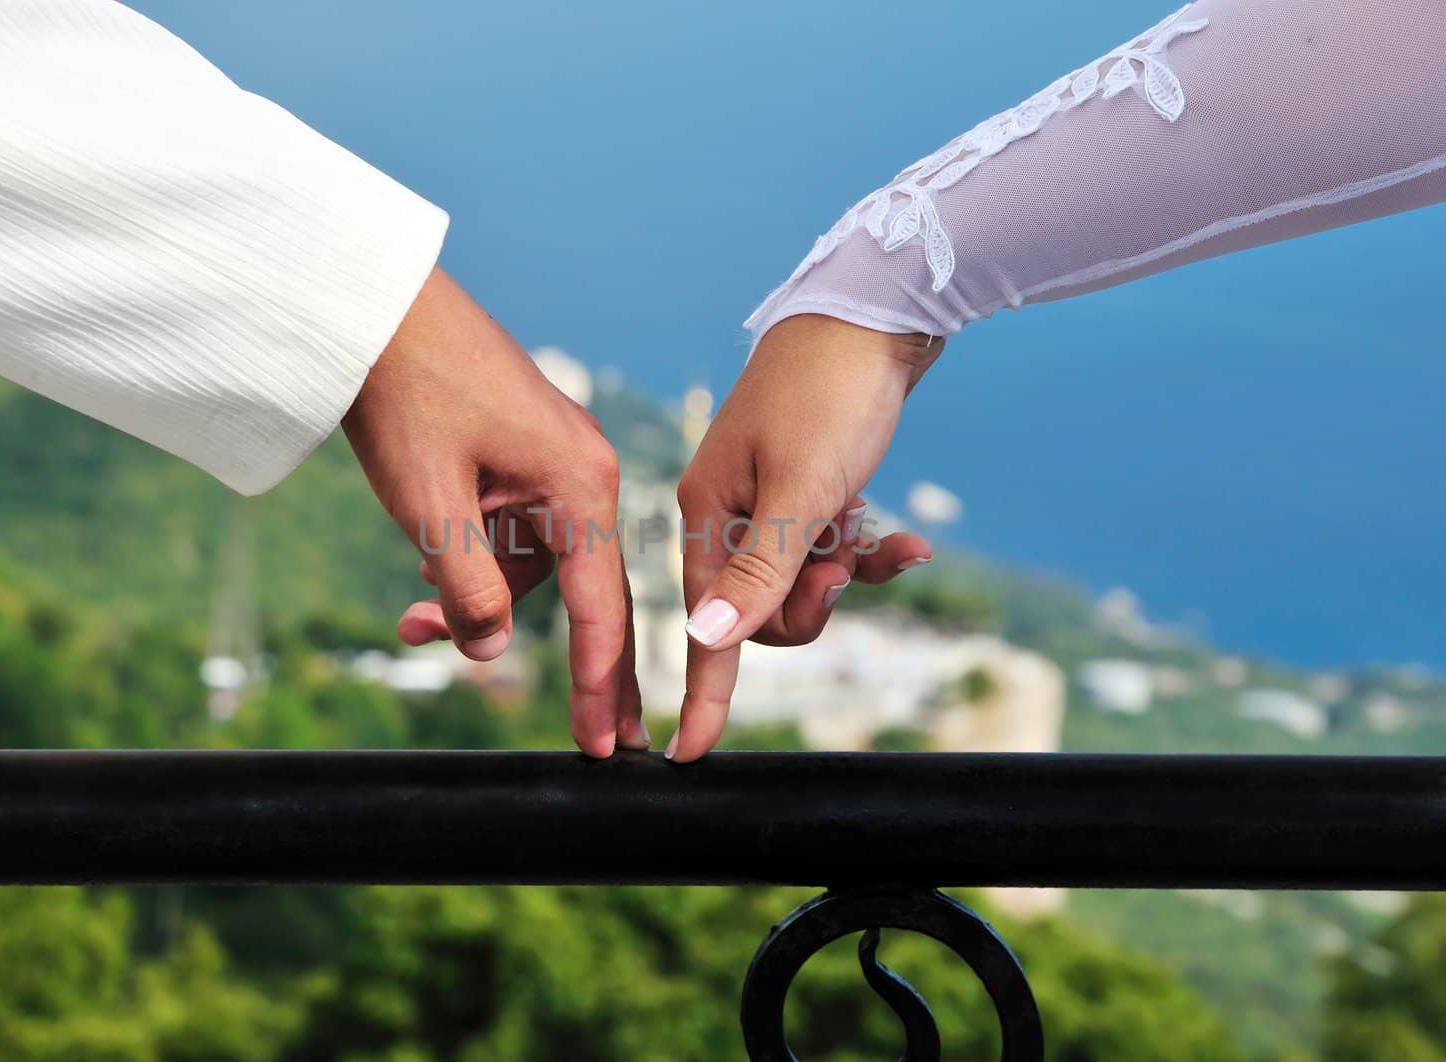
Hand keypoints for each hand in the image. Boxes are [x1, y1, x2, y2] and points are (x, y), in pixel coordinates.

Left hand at [342, 267, 641, 757]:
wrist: (376, 307)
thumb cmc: (407, 394)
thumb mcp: (430, 508)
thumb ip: (469, 589)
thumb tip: (486, 650)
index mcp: (581, 485)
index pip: (603, 608)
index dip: (601, 684)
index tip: (606, 747)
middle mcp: (583, 473)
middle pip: (589, 592)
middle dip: (576, 665)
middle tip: (594, 739)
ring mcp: (553, 460)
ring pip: (535, 565)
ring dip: (483, 601)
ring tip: (415, 621)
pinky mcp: (522, 453)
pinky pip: (513, 532)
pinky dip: (474, 561)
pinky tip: (425, 570)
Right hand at [669, 314, 943, 761]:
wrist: (878, 311)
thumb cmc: (832, 395)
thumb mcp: (802, 493)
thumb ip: (758, 572)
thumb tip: (706, 642)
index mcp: (707, 512)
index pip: (702, 624)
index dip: (701, 692)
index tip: (689, 756)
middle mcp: (729, 510)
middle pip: (760, 612)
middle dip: (806, 607)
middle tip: (839, 572)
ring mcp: (770, 499)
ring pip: (801, 584)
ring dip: (841, 576)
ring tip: (875, 543)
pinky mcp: (810, 487)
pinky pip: (832, 548)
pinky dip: (868, 553)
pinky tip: (909, 543)